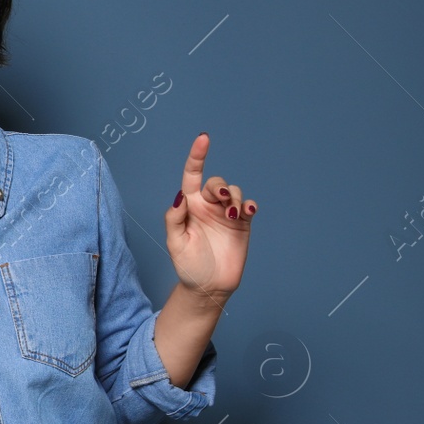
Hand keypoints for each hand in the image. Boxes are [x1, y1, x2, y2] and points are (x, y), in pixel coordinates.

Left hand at [164, 132, 255, 301]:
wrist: (209, 286)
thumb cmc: (188, 265)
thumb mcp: (175, 243)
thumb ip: (174, 218)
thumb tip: (179, 196)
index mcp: (189, 206)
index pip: (192, 175)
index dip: (197, 156)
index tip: (203, 138)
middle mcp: (207, 206)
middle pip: (216, 182)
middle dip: (220, 187)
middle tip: (221, 201)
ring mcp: (226, 214)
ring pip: (233, 191)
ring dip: (234, 198)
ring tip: (232, 214)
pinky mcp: (242, 224)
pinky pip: (248, 206)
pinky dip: (249, 204)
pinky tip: (247, 210)